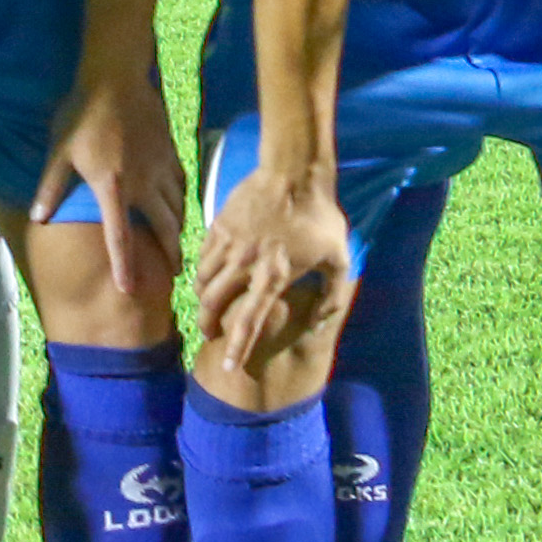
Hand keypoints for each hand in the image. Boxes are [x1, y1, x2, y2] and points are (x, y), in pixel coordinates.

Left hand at [34, 61, 189, 312]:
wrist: (116, 79)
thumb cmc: (82, 115)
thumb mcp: (60, 153)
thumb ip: (51, 188)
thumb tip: (39, 220)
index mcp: (112, 187)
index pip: (120, 236)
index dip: (125, 265)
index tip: (129, 290)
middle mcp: (143, 184)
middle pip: (163, 229)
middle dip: (170, 254)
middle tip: (173, 274)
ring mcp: (161, 168)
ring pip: (177, 209)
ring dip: (177, 231)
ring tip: (177, 249)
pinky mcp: (171, 154)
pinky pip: (181, 186)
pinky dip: (182, 202)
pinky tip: (180, 210)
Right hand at [194, 154, 349, 376]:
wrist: (294, 172)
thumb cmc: (320, 217)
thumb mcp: (339, 259)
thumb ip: (333, 295)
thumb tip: (321, 323)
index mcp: (273, 278)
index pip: (248, 322)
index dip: (236, 349)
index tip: (226, 368)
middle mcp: (245, 265)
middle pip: (213, 304)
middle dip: (207, 324)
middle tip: (209, 333)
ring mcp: (228, 244)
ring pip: (202, 280)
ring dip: (203, 297)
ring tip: (207, 304)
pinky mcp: (219, 225)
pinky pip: (202, 255)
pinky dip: (201, 270)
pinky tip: (208, 273)